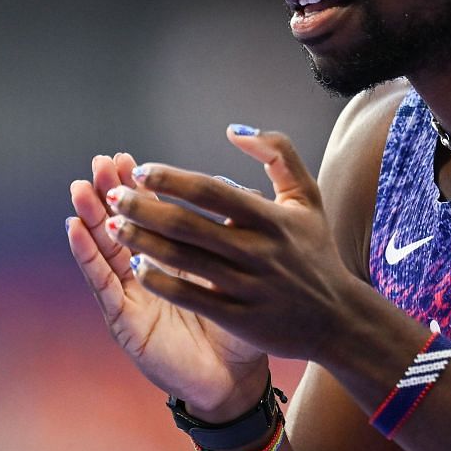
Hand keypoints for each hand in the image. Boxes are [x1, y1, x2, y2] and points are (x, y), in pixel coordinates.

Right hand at [68, 150, 268, 417]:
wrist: (236, 377)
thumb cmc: (239, 324)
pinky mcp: (123, 321)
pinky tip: (75, 229)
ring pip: (104, 250)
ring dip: (90, 218)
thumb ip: (227, 235)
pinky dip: (87, 255)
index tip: (126, 157)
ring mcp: (130, 297)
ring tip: (80, 188)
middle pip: (120, 226)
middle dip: (108, 193)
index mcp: (171, 260)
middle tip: (100, 162)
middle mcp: (145, 274)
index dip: (136, 188)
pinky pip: (102, 284)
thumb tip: (229, 188)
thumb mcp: (234, 272)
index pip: (148, 215)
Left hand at [105, 126, 368, 361]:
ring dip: (141, 241)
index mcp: (271, 218)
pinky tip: (136, 265)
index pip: (211, 191)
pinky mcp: (239, 318)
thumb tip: (234, 130)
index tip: (140, 171)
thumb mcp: (308, 197)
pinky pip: (189, 296)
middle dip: (143, 208)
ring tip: (112, 227)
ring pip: (182, 260)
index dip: (171, 180)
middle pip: (188, 225)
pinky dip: (159, 280)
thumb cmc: (315, 253)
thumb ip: (279, 153)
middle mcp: (258, 251)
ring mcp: (247, 286)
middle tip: (113, 196)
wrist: (338, 319)